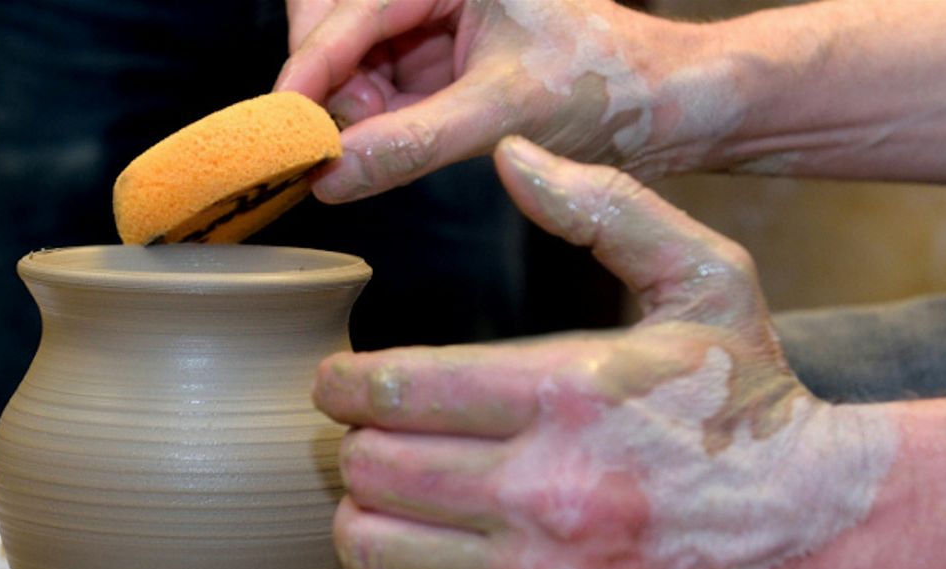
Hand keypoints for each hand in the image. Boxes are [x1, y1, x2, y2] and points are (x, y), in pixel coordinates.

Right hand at [276, 0, 709, 202]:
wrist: (663, 108)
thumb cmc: (605, 84)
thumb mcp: (500, 114)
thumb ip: (410, 144)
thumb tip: (333, 176)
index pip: (352, 11)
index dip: (309, 69)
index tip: (282, 124)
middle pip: (336, 26)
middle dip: (331, 85)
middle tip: (335, 141)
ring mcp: (434, 21)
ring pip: (353, 61)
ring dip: (352, 108)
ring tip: (376, 146)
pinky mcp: (441, 59)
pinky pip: (380, 87)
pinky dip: (375, 120)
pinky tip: (387, 145)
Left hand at [312, 137, 897, 568]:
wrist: (810, 527)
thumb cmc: (746, 400)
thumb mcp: (706, 280)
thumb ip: (610, 210)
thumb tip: (515, 157)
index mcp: (570, 391)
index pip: (404, 388)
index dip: (344, 383)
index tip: (335, 381)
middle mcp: (545, 486)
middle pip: (374, 466)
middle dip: (352, 442)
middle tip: (364, 430)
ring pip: (376, 543)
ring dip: (362, 511)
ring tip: (381, 488)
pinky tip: (418, 546)